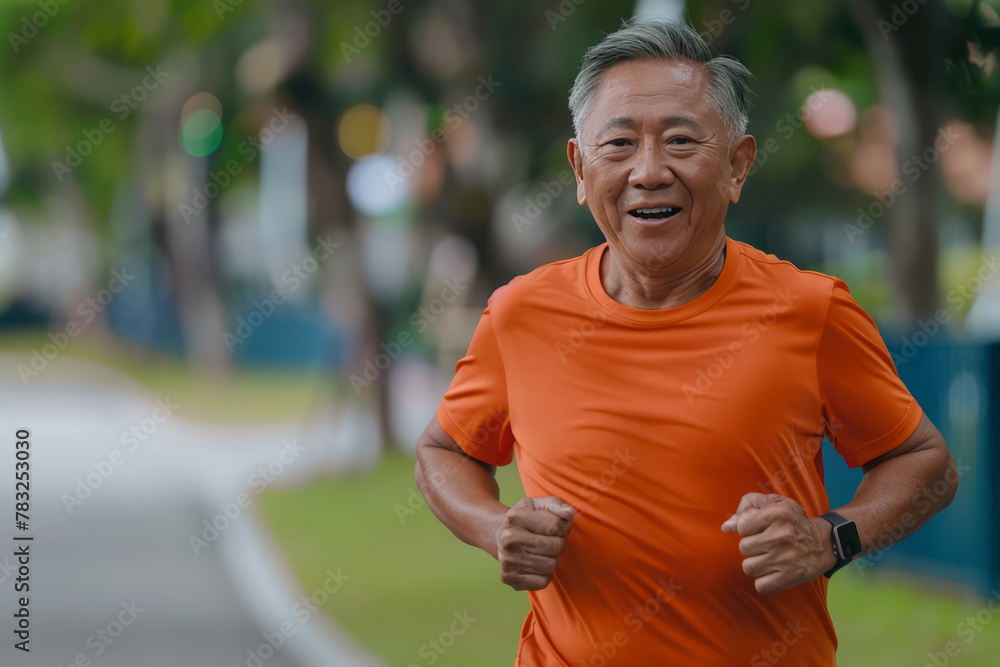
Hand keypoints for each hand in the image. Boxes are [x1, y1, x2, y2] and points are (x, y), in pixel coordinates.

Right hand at [494, 497, 574, 590]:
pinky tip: (534, 564)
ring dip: (551, 559)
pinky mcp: (509, 578)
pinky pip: (543, 582)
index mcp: (515, 518)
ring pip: (551, 565)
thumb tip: (570, 513)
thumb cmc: (525, 519)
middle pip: (556, 547)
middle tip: (549, 540)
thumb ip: (556, 505)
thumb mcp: (538, 505)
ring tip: (540, 552)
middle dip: (558, 543)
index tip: (554, 527)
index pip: (555, 525)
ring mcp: (507, 560)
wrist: (499, 536)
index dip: (562, 527)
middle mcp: (508, 539)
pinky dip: (544, 574)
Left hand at [721, 493, 836, 593]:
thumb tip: (726, 527)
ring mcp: (785, 558)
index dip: (748, 529)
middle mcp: (781, 535)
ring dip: (756, 564)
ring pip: (749, 567)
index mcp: (776, 513)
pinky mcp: (790, 576)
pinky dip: (764, 581)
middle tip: (766, 545)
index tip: (759, 530)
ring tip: (768, 559)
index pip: (741, 527)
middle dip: (752, 547)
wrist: (825, 541)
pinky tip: (772, 572)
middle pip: (743, 548)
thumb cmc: (793, 521)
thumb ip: (747, 507)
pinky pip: (761, 586)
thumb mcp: (775, 503)